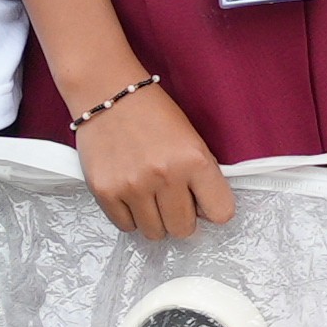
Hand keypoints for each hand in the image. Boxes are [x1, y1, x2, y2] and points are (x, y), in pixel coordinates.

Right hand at [76, 77, 231, 242]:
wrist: (107, 93)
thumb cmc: (152, 113)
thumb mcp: (191, 138)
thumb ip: (202, 176)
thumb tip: (205, 213)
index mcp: (194, 160)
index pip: (221, 213)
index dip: (213, 210)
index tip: (204, 204)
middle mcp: (165, 176)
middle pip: (184, 230)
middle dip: (181, 218)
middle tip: (172, 199)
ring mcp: (133, 186)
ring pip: (154, 233)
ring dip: (155, 219)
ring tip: (149, 195)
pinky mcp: (105, 191)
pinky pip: (126, 226)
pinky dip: (130, 216)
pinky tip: (131, 195)